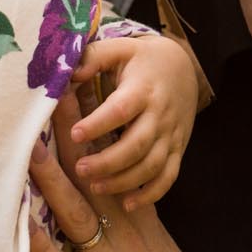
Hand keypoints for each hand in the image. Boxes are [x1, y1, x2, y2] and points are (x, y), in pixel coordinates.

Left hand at [26, 89, 251, 251]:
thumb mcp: (160, 247)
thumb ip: (132, 217)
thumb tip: (106, 186)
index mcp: (138, 218)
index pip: (113, 161)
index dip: (93, 126)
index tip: (78, 89)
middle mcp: (123, 234)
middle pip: (90, 176)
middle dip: (67, 135)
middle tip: (49, 95)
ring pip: (74, 214)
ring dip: (49, 178)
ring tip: (27, 144)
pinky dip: (43, 247)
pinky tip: (22, 223)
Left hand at [65, 34, 200, 208]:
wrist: (184, 68)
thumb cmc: (140, 60)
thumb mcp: (118, 48)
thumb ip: (92, 57)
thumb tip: (67, 73)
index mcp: (143, 88)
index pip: (121, 109)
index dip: (98, 123)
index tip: (74, 134)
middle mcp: (160, 114)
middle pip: (137, 144)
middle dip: (108, 161)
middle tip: (79, 169)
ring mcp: (171, 134)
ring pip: (152, 165)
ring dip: (124, 181)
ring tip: (96, 186)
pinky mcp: (178, 149)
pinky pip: (169, 177)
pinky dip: (152, 194)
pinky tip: (128, 203)